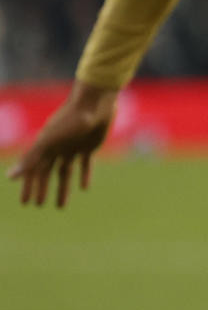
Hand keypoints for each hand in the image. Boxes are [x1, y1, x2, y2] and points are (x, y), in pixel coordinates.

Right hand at [9, 82, 117, 207]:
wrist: (94, 103)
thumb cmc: (69, 120)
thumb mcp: (49, 142)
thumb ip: (30, 159)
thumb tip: (10, 177)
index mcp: (44, 146)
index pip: (33, 171)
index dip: (28, 186)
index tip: (25, 203)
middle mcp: (57, 148)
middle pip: (46, 173)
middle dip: (42, 189)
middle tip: (39, 206)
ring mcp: (72, 147)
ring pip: (65, 172)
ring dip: (62, 188)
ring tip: (60, 206)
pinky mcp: (89, 146)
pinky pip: (85, 164)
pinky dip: (84, 175)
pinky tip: (84, 189)